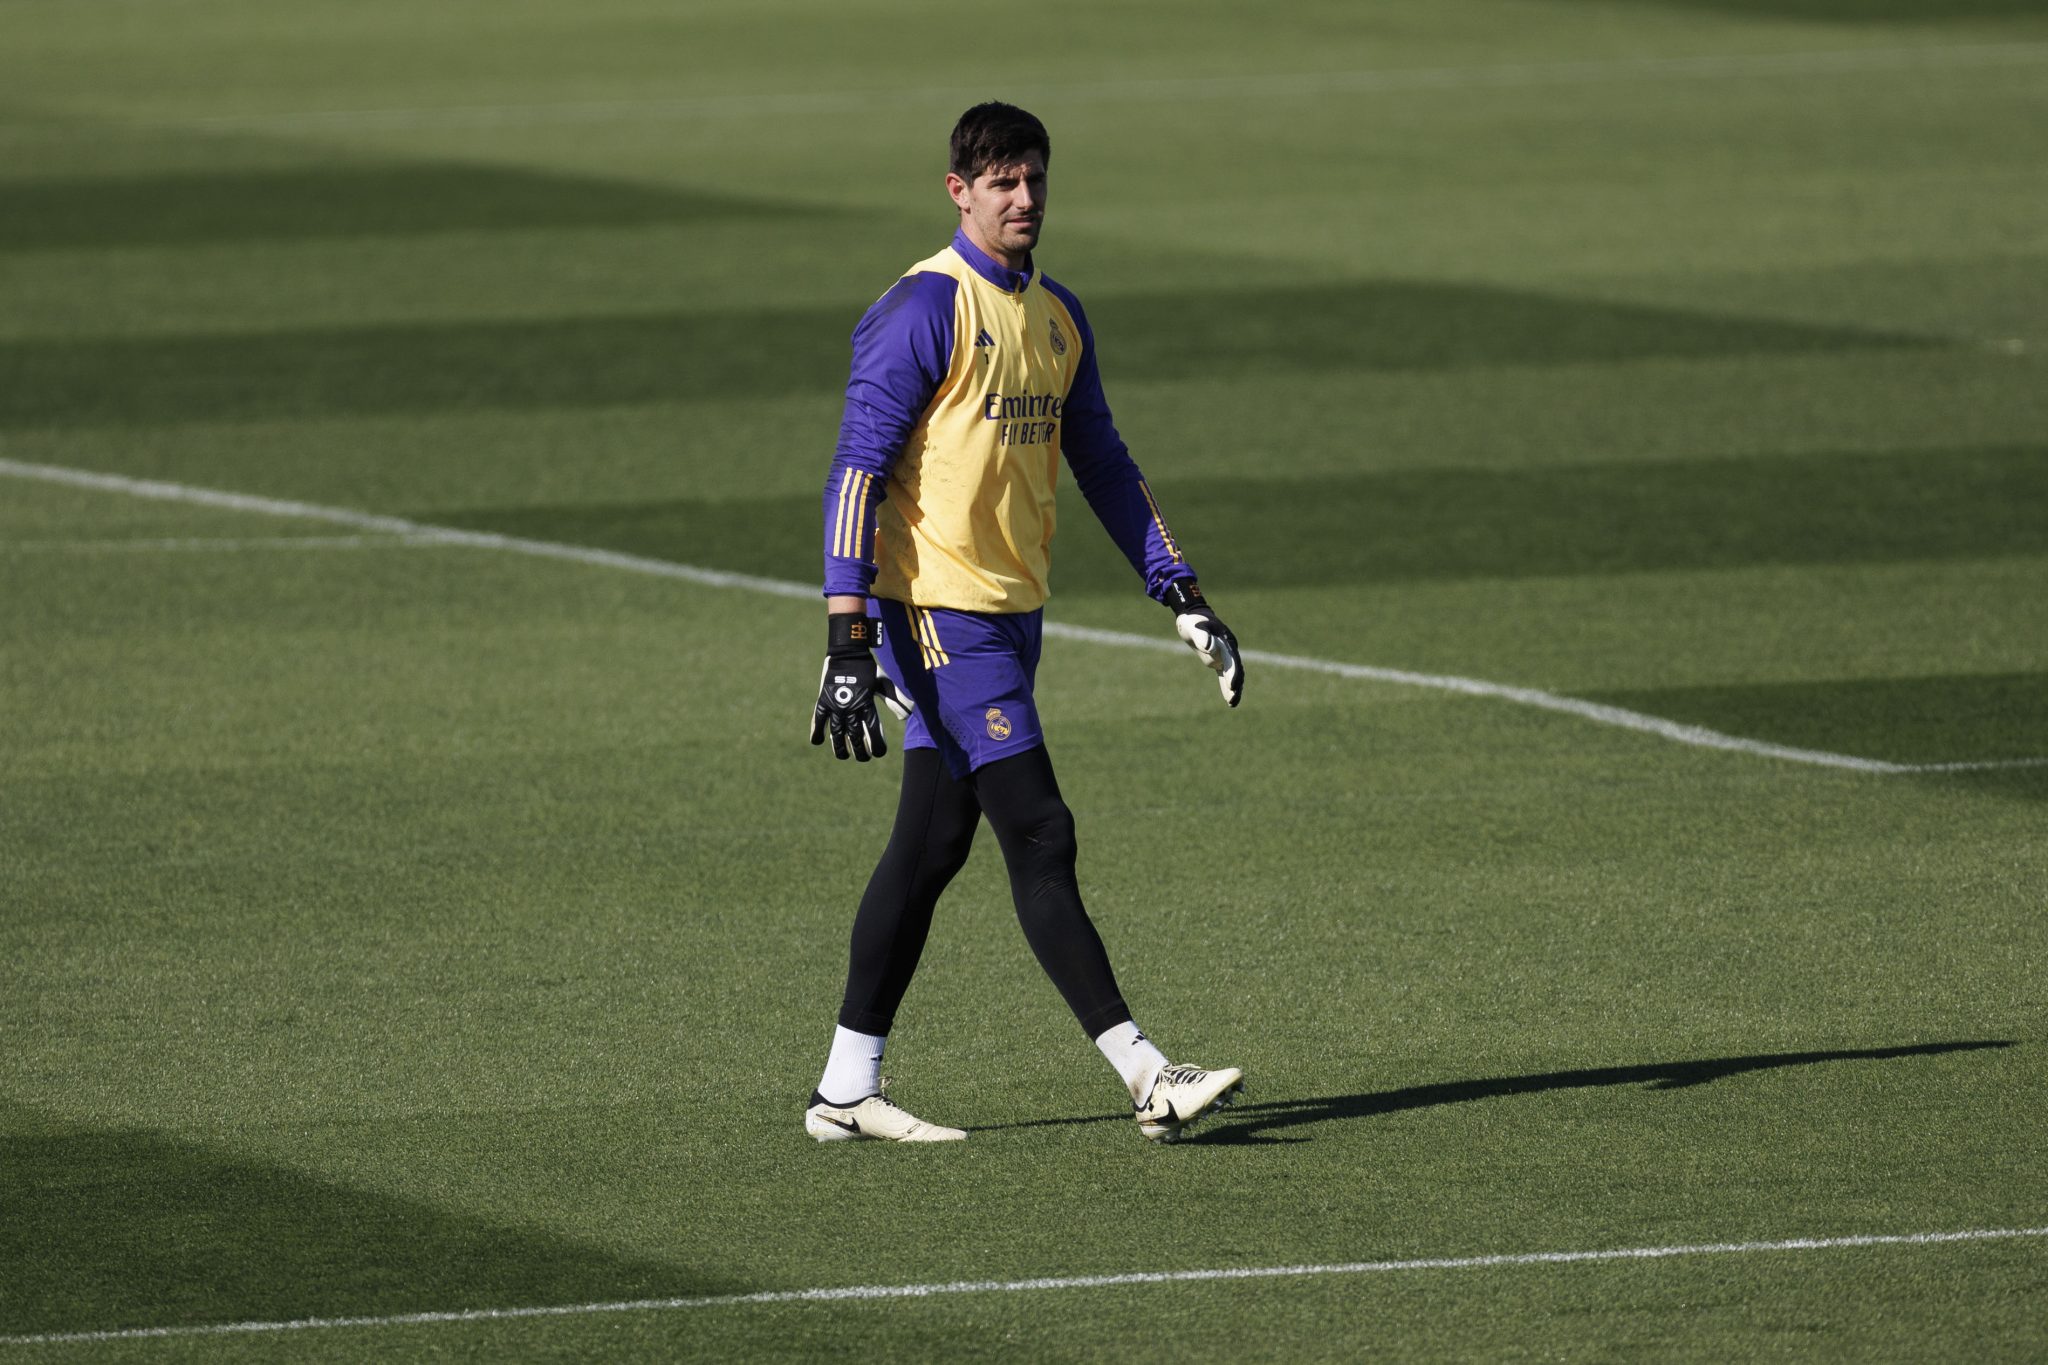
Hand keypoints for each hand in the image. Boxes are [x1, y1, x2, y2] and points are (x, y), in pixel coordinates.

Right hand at [810, 612, 912, 759]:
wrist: (848, 651)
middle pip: (855, 737)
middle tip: (863, 758)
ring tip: (843, 756)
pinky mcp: (824, 700)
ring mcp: (836, 705)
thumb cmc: (868, 667)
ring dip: (841, 748)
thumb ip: (894, 698)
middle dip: (860, 752)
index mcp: (867, 704)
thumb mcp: (883, 682)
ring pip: (837, 734)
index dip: (876, 746)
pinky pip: (818, 720)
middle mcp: (851, 708)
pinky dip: (817, 731)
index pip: (873, 732)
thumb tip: (906, 715)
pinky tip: (818, 742)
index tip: (879, 753)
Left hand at [1162, 580, 1243, 707]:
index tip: (1233, 685)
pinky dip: (1227, 685)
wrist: (1193, 615)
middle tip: (1233, 700)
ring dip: (1234, 688)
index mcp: (1226, 640)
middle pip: (1236, 669)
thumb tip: (1210, 648)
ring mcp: (1225, 654)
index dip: (1233, 673)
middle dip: (1235, 684)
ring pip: (1232, 673)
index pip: (1232, 659)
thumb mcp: (1195, 626)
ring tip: (1232, 704)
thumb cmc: (1193, 620)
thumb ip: (1202, 636)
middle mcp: (1229, 648)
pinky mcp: (1218, 659)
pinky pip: (1225, 674)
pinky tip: (1228, 699)